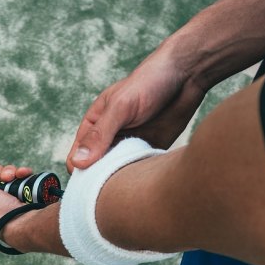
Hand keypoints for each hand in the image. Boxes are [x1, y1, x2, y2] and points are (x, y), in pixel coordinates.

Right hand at [66, 43, 206, 171]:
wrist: (186, 75)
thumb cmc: (149, 82)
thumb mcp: (120, 107)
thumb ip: (100, 134)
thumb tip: (78, 162)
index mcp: (95, 125)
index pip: (77, 156)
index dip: (80, 172)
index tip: (90, 185)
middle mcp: (110, 137)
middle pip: (97, 169)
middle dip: (101, 181)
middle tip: (112, 189)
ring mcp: (130, 145)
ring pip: (118, 173)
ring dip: (121, 181)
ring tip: (129, 184)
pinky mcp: (150, 150)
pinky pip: (139, 170)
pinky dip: (139, 177)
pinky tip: (145, 179)